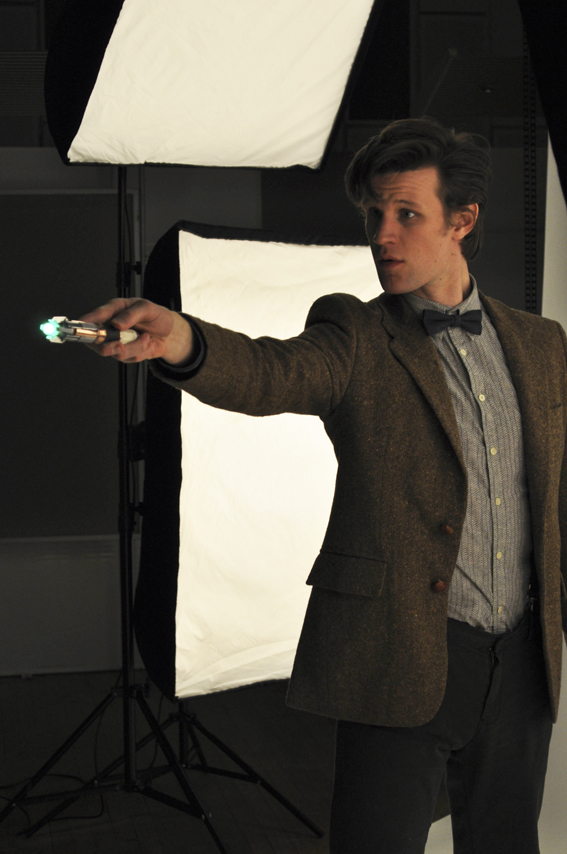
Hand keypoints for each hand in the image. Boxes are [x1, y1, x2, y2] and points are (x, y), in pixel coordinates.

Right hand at [79, 298, 193, 364]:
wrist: (170, 333)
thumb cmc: (157, 316)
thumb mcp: (147, 308)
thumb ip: (131, 314)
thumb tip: (116, 323)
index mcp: (114, 310)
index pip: (96, 316)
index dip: (87, 322)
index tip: (83, 325)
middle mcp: (112, 327)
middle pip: (98, 341)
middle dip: (110, 345)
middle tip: (120, 344)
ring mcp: (117, 342)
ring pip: (116, 352)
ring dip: (135, 347)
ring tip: (145, 337)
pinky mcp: (126, 353)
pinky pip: (129, 358)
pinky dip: (141, 352)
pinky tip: (146, 343)